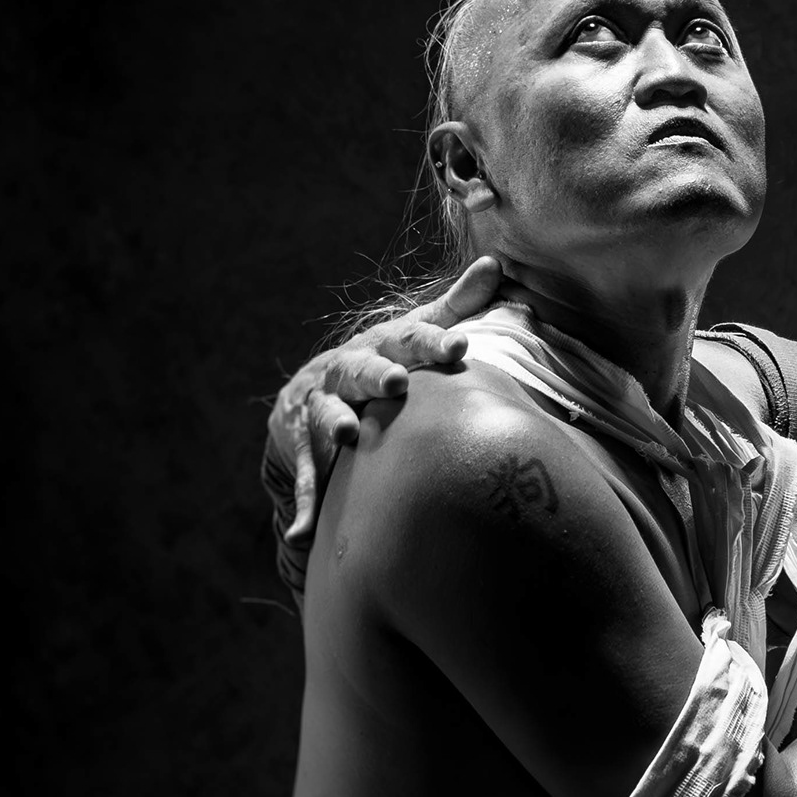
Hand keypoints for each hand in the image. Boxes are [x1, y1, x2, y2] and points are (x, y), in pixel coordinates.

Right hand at [272, 256, 502, 541]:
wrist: (307, 393)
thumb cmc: (379, 363)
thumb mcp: (411, 333)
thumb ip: (453, 306)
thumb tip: (494, 264)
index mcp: (379, 347)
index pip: (407, 338)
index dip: (433, 341)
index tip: (459, 346)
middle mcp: (346, 372)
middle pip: (360, 369)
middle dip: (377, 375)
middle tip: (397, 383)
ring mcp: (321, 409)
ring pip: (326, 414)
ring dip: (333, 425)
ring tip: (344, 437)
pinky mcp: (302, 447)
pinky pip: (304, 475)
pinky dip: (303, 504)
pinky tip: (303, 532)